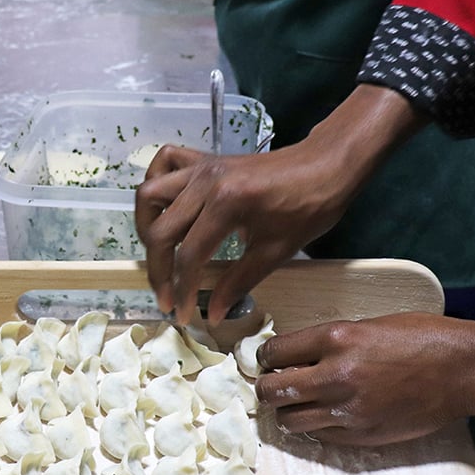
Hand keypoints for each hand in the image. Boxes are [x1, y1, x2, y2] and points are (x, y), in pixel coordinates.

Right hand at [134, 85, 428, 325]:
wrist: (327, 165)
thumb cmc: (309, 208)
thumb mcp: (275, 251)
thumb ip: (238, 282)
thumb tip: (213, 314)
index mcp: (227, 204)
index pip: (189, 255)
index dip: (181, 290)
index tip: (181, 314)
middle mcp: (205, 182)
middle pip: (160, 231)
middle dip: (159, 270)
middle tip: (167, 296)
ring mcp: (201, 167)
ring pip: (150, 194)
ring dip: (147, 227)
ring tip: (160, 253)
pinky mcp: (205, 160)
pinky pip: (165, 163)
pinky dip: (157, 184)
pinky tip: (166, 207)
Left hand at [255, 314, 474, 445]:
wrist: (463, 371)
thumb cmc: (423, 338)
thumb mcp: (371, 324)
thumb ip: (331, 341)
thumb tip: (298, 354)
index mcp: (337, 339)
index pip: (274, 352)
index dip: (266, 357)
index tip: (268, 359)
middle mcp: (336, 376)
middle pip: (272, 390)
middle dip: (267, 386)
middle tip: (273, 383)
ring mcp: (347, 410)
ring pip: (288, 420)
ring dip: (288, 410)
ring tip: (299, 401)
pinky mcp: (360, 435)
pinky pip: (318, 435)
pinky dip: (315, 425)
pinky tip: (326, 413)